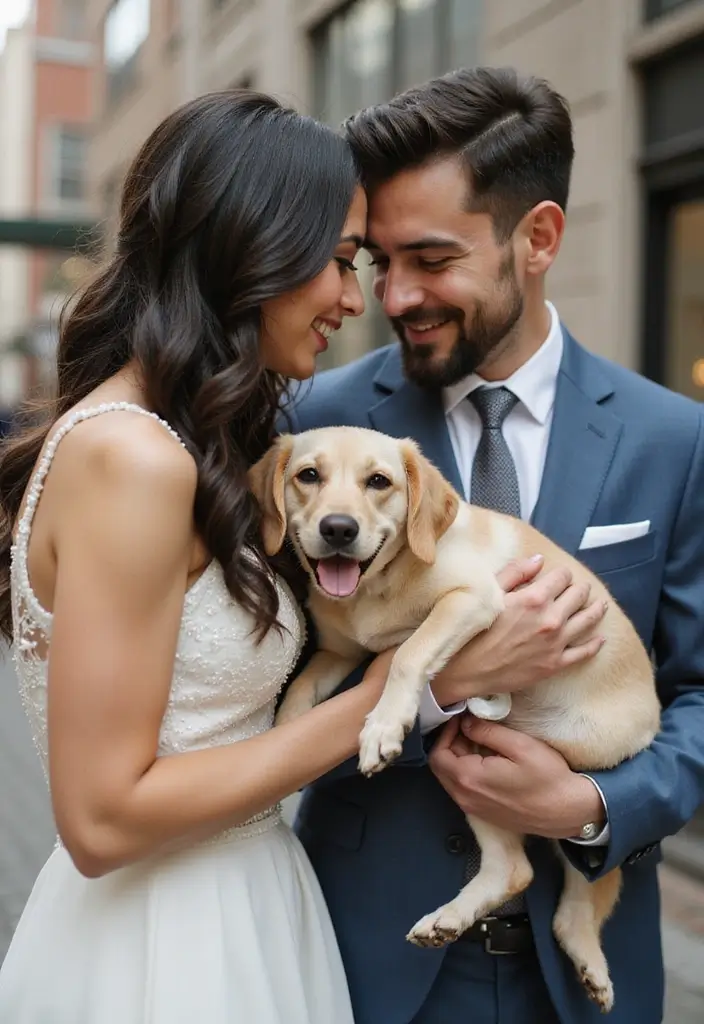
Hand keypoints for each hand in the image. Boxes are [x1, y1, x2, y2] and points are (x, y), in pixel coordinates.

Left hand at [428, 715, 603, 838]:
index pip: (437, 755)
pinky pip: (465, 790)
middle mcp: (465, 798)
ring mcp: (474, 809)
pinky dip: (468, 772)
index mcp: (468, 779)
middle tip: (470, 727)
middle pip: (441, 767)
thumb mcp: (519, 745)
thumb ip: (487, 732)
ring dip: (459, 758)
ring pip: (452, 779)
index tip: (461, 719)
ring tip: (481, 740)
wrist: (569, 812)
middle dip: (451, 744)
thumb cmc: (548, 777)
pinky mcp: (485, 814)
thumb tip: (466, 723)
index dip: (445, 733)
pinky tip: (487, 760)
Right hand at [431, 555, 606, 704]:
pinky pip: (584, 652)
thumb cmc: (474, 630)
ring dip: (596, 609)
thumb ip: (516, 573)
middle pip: (578, 595)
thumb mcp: (490, 593)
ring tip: (600, 605)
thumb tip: (539, 560)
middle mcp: (551, 619)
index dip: (562, 573)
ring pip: (588, 620)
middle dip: (580, 588)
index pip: (562, 577)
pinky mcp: (556, 664)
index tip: (560, 576)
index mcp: (534, 598)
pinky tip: (600, 638)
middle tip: (579, 588)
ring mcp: (556, 643)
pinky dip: (595, 644)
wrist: (468, 670)